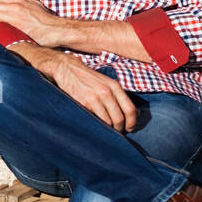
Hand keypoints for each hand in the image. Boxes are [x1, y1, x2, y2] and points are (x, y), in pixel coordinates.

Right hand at [12, 43, 138, 132]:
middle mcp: (107, 92)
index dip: (132, 123)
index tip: (129, 128)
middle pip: (119, 119)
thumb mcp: (107, 83)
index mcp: (115, 87)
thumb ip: (119, 97)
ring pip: (107, 122)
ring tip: (105, 130)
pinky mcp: (82, 104)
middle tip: (115, 132)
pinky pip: (94, 121)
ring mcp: (94, 98)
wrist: (66, 69)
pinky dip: (96, 126)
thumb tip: (135, 114)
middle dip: (119, 129)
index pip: (130, 109)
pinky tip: (94, 125)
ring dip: (107, 129)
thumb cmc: (87, 78)